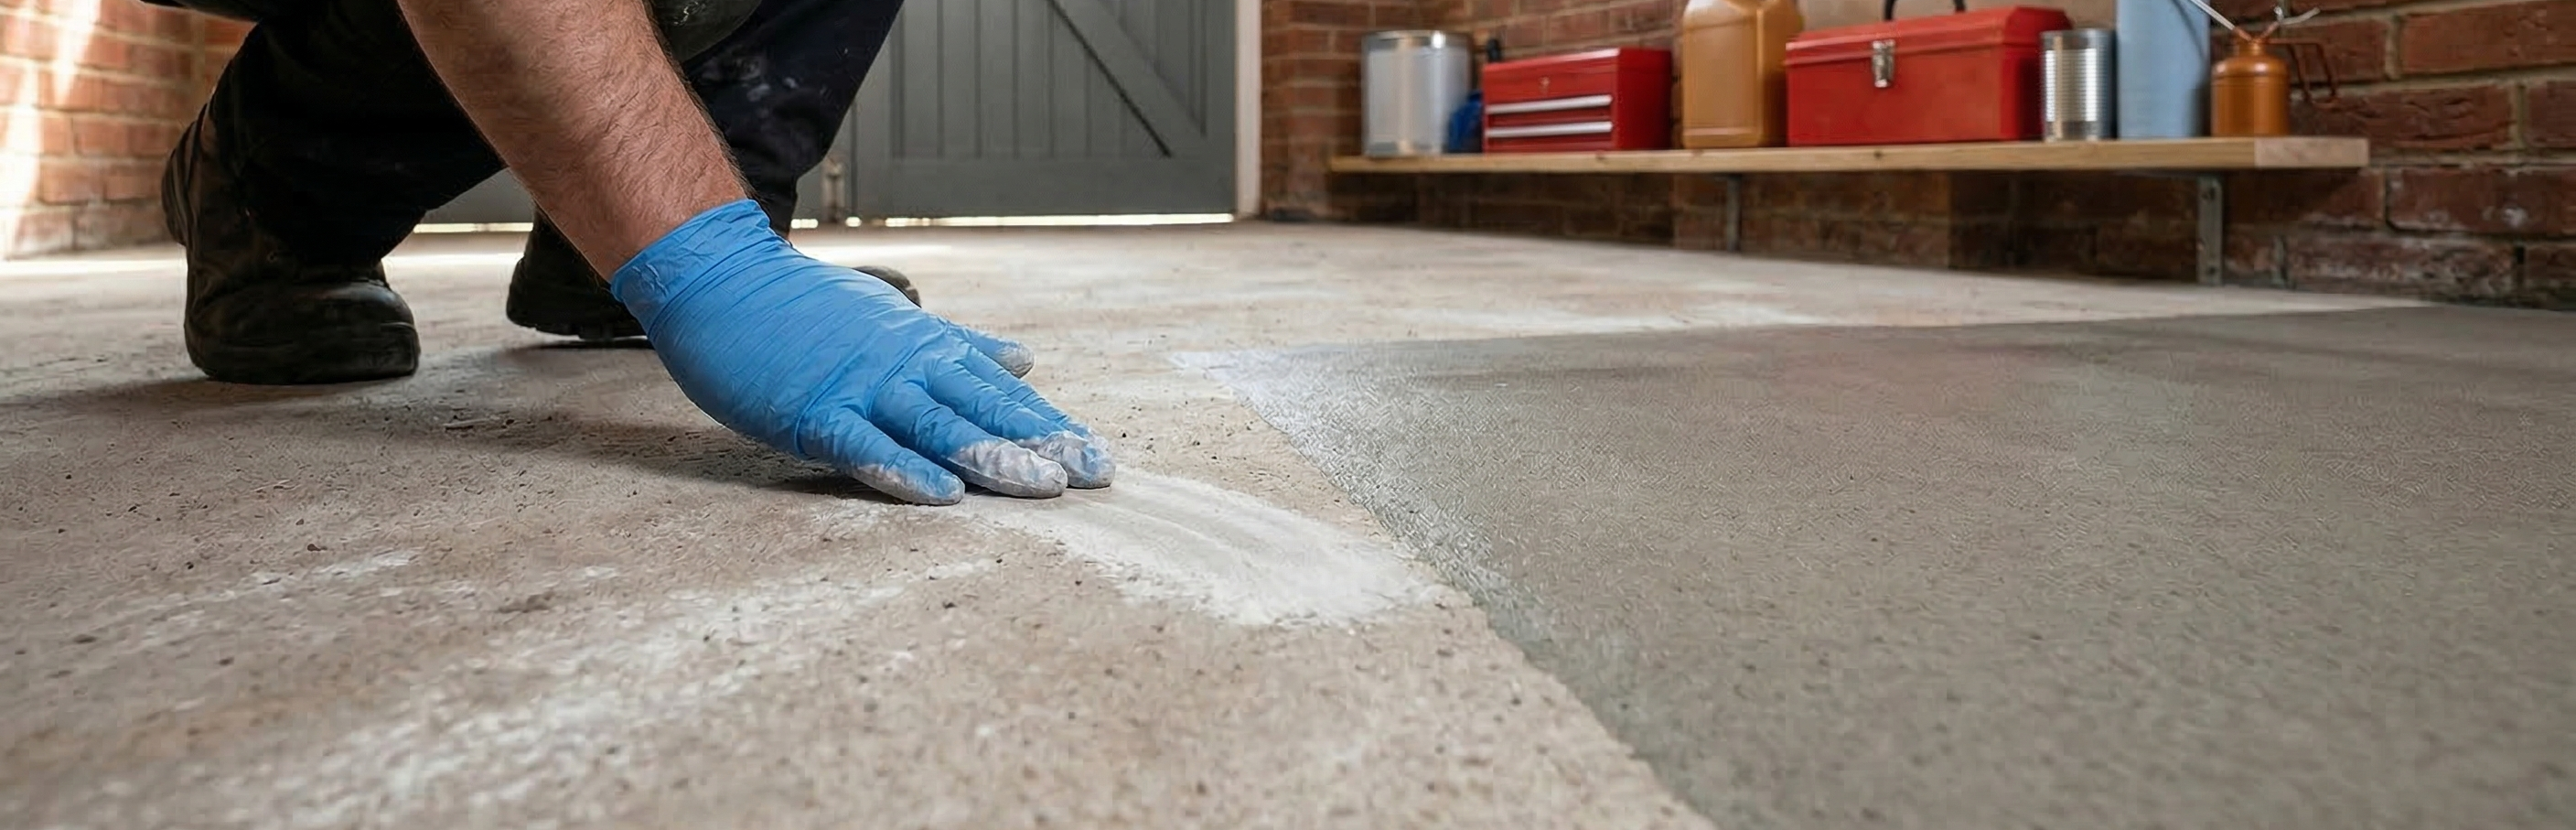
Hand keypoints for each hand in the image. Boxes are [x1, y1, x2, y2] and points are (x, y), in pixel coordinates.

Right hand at [610, 200, 1111, 503]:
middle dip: (1041, 444)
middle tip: (1095, 477)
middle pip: (982, 410)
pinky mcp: (813, 412)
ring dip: (991, 457)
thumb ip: (960, 345)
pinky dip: (903, 469)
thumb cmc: (808, 308)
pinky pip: (864, 446)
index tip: (1098, 457)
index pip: (999, 393)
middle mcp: (904, 367)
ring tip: (1042, 488)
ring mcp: (860, 389)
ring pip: (936, 427)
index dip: (1050, 426)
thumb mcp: (894, 320)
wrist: (723, 280)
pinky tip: (942, 495)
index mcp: (925, 350)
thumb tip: (1025, 361)